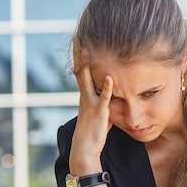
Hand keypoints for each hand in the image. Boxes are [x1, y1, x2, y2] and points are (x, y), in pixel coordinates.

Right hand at [70, 49, 113, 172]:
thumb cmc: (93, 132)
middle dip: (79, 55)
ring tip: (89, 50)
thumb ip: (103, 101)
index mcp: (85, 96)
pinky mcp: (100, 113)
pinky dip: (107, 88)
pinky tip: (111, 78)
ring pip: (88, 81)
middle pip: (81, 71)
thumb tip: (110, 94)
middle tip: (75, 39)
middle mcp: (85, 97)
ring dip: (89, 66)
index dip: (80, 58)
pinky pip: (104, 99)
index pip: (81, 72)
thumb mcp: (99, 112)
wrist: (85, 148)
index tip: (79, 42)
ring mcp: (91, 104)